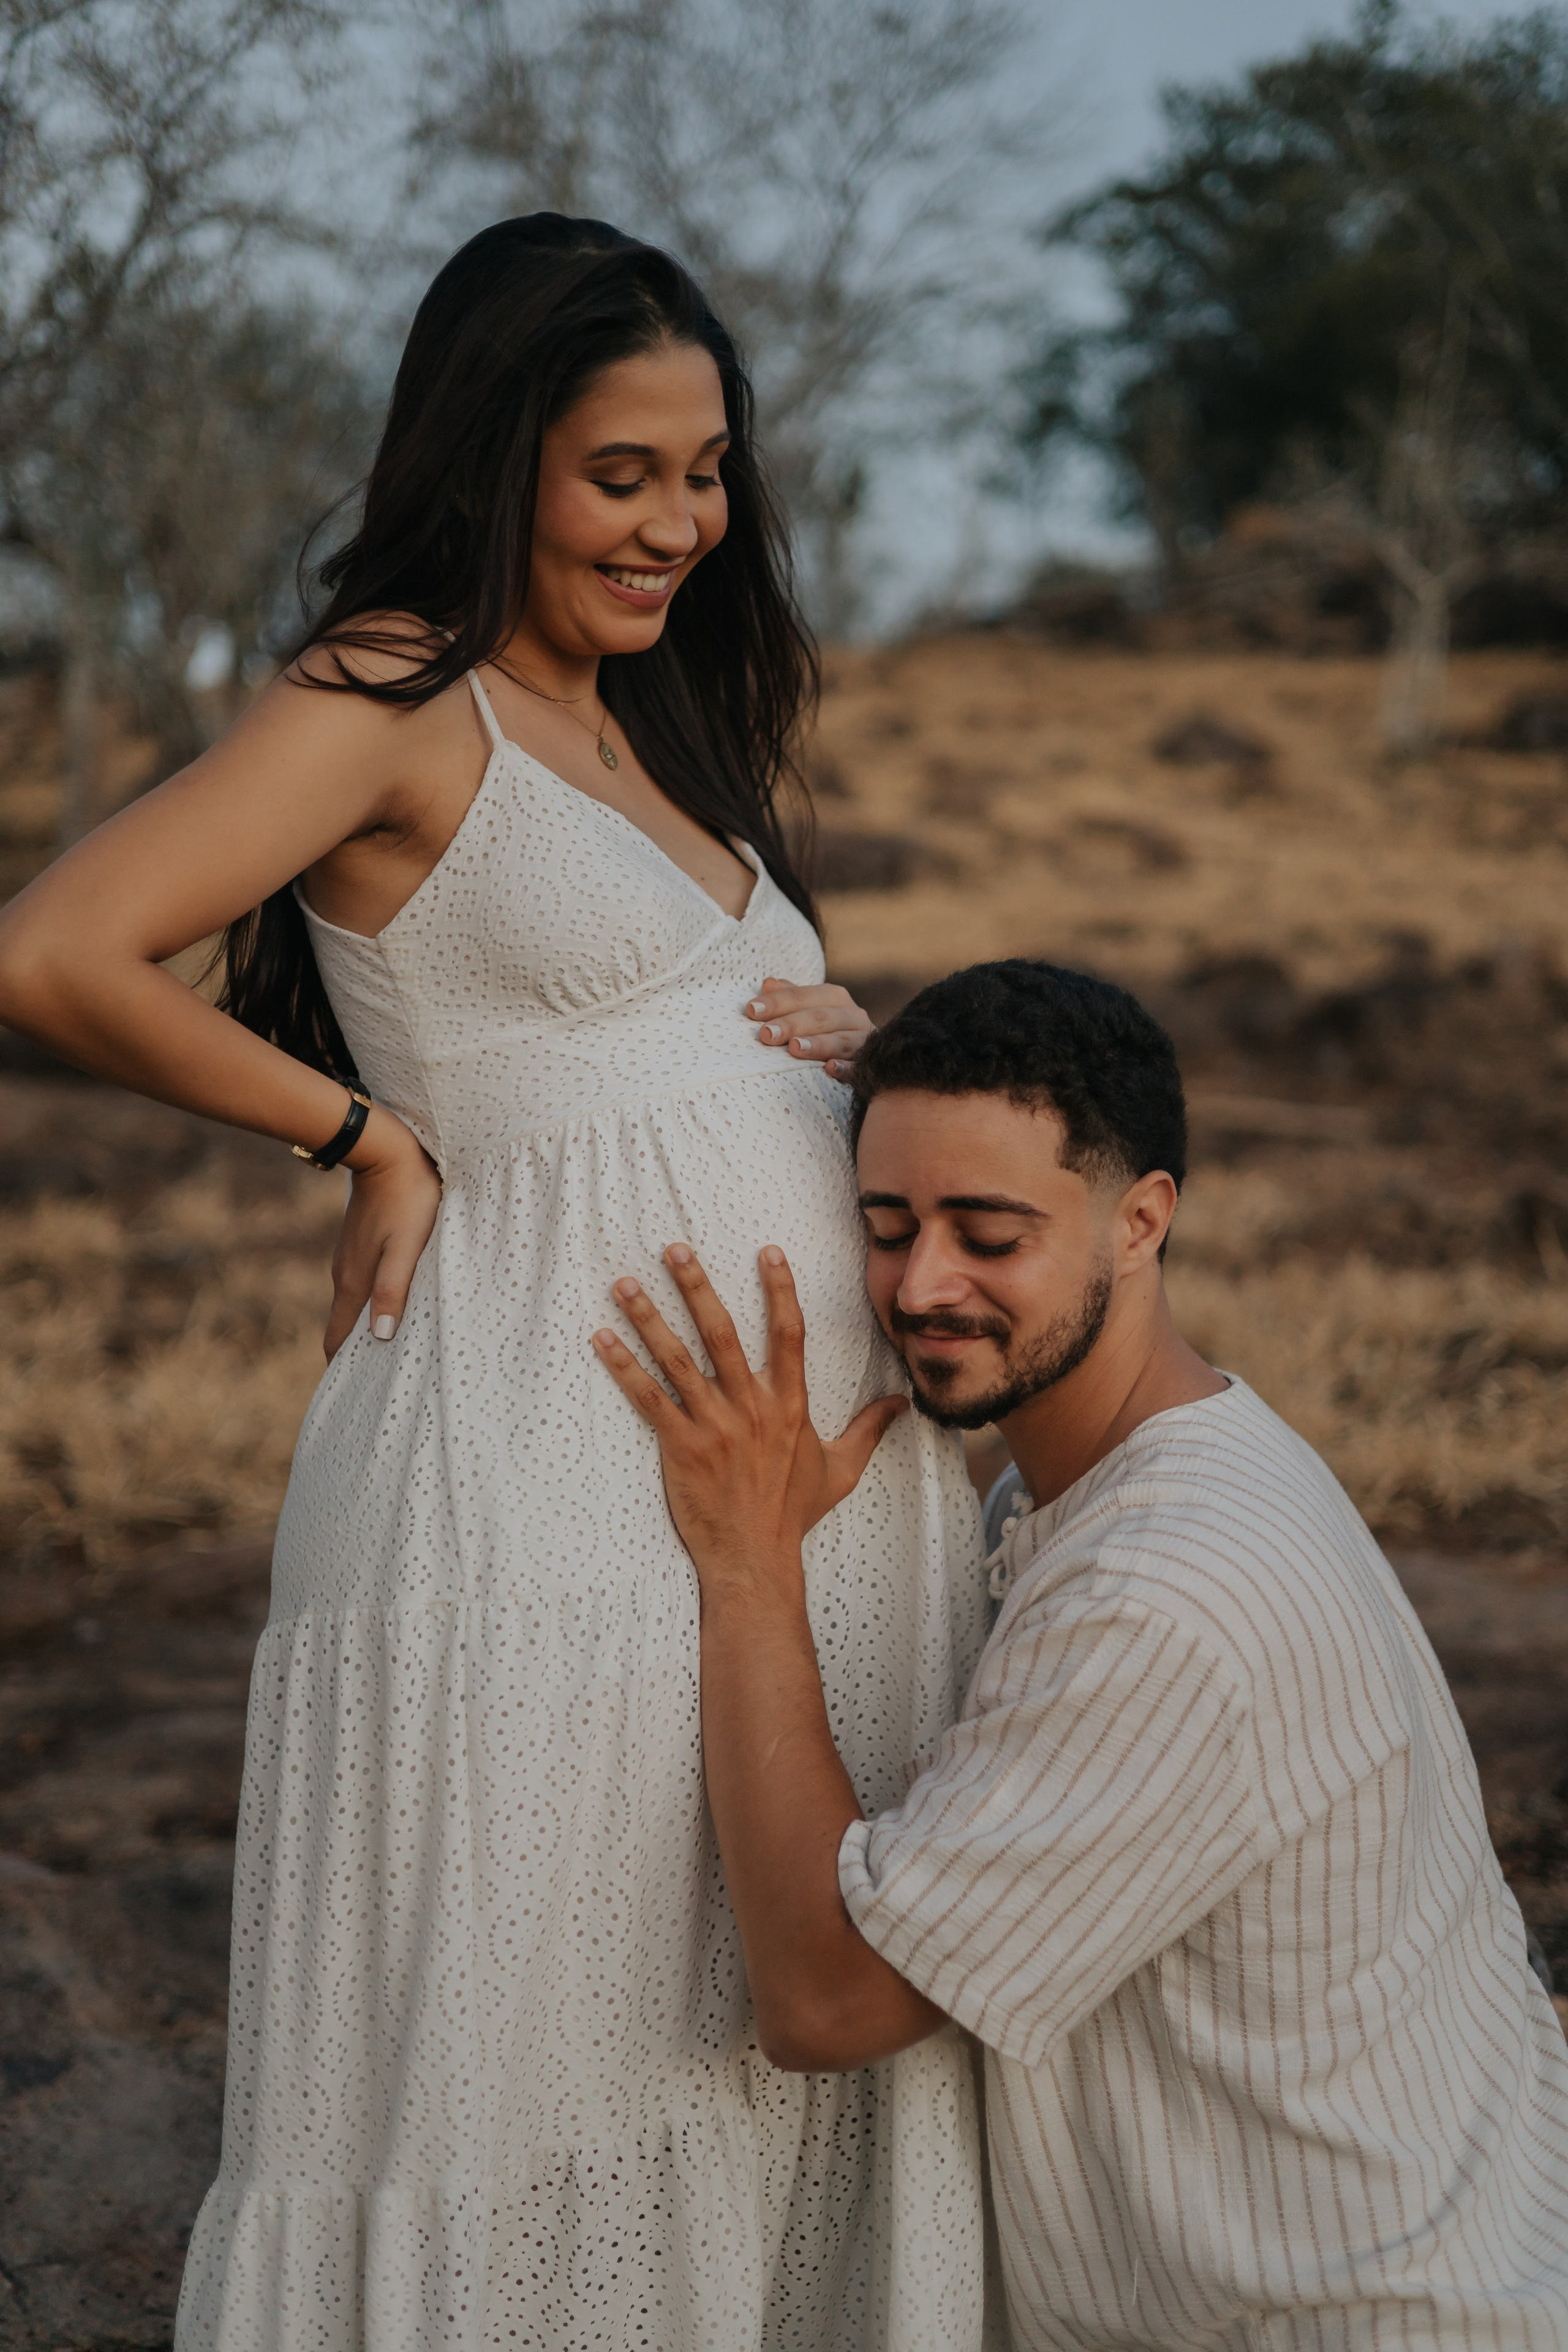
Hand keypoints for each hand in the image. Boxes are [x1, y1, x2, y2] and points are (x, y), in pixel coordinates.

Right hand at [324, 1106, 441, 1358]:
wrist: (386, 1148)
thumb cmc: (408, 1198)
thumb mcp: (406, 1248)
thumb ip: (393, 1291)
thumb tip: (380, 1338)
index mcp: (353, 1283)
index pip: (337, 1341)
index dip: (343, 1370)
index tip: (354, 1396)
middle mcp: (344, 1274)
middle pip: (343, 1327)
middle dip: (355, 1355)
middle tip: (376, 1382)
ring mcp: (349, 1257)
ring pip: (353, 1304)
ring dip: (364, 1327)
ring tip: (389, 1349)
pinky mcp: (359, 1242)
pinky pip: (361, 1283)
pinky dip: (370, 1303)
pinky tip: (391, 1304)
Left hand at [593, 1244, 906, 1587]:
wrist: (755, 1558)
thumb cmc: (794, 1514)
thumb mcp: (841, 1469)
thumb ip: (869, 1429)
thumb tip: (903, 1403)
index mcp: (789, 1404)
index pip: (789, 1334)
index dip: (779, 1290)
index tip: (767, 1251)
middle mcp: (752, 1406)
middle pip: (722, 1333)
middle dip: (696, 1286)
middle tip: (674, 1248)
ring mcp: (714, 1425)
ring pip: (677, 1359)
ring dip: (648, 1318)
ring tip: (623, 1284)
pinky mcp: (680, 1446)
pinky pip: (648, 1399)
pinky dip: (623, 1368)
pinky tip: (601, 1338)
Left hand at [745, 977, 872, 1080]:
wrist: (871, 1054)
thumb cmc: (826, 1030)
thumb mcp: (808, 1010)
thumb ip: (790, 998)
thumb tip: (768, 984)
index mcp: (834, 997)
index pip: (801, 996)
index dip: (776, 1002)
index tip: (751, 1010)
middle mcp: (852, 1015)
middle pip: (820, 1017)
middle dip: (791, 1024)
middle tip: (766, 1034)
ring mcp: (864, 1040)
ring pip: (841, 1040)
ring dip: (818, 1044)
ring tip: (794, 1049)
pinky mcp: (871, 1065)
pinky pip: (859, 1066)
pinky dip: (846, 1068)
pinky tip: (829, 1069)